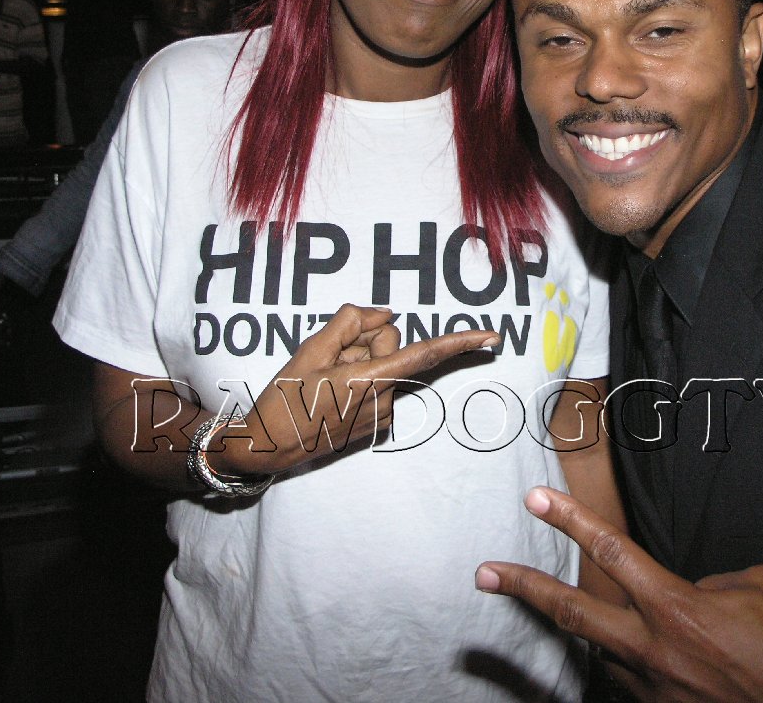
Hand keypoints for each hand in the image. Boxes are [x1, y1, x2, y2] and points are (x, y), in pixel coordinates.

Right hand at [212, 304, 498, 475]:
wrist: (269, 448)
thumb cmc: (285, 397)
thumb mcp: (310, 349)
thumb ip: (351, 323)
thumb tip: (386, 315)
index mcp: (370, 380)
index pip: (425, 354)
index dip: (462, 342)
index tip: (494, 337)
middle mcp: (384, 400)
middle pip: (392, 346)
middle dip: (367, 340)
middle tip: (329, 356)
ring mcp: (382, 416)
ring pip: (384, 366)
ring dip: (360, 362)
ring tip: (325, 379)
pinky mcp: (377, 426)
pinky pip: (379, 385)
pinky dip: (360, 380)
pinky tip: (332, 394)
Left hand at [476, 487, 762, 702]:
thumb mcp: (760, 587)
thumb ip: (710, 582)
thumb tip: (688, 593)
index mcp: (679, 608)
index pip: (613, 552)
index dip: (572, 521)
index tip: (539, 498)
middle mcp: (658, 651)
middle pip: (575, 612)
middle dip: (525, 589)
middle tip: (487, 572)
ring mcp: (659, 690)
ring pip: (602, 652)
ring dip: (590, 630)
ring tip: (572, 608)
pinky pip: (634, 682)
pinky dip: (630, 663)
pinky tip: (639, 653)